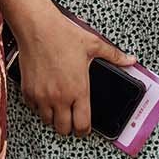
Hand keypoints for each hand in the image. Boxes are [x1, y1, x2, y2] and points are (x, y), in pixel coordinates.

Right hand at [11, 4, 127, 136]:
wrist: (38, 27)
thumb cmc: (64, 35)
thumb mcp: (94, 45)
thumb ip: (114, 56)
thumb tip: (130, 60)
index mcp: (79, 90)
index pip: (82, 125)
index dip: (85, 131)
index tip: (85, 128)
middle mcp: (60, 97)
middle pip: (64, 129)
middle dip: (69, 127)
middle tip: (71, 118)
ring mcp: (42, 96)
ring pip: (47, 122)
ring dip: (54, 117)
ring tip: (58, 107)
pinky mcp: (28, 91)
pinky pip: (33, 108)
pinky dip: (39, 106)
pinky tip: (45, 96)